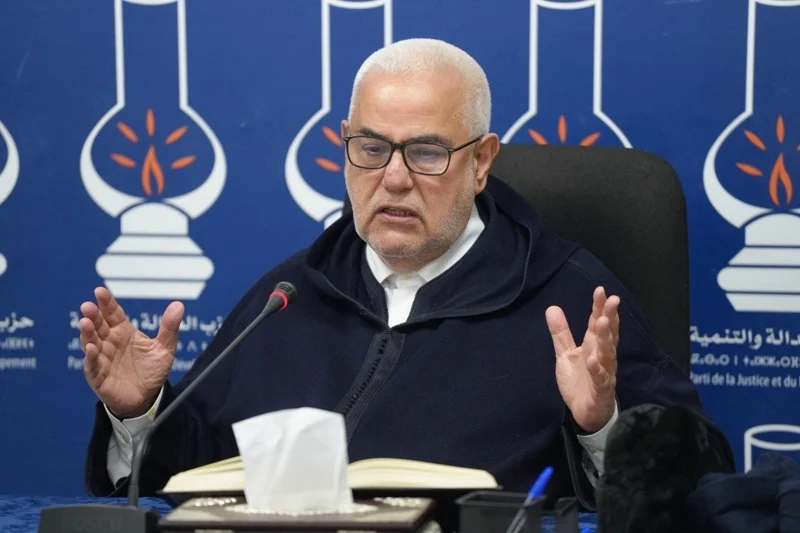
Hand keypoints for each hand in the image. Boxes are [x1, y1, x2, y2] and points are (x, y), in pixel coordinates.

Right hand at [80, 287, 183, 417]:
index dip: (106, 303)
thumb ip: (169, 327)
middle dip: (93, 315)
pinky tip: (91, 348)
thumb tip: (179, 305)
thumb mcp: (165, 348)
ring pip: (91, 342)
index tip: (100, 291)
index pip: (113, 313)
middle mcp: (110, 342)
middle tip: (88, 306)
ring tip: (85, 322)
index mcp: (123, 332)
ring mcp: (102, 358)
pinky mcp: (99, 376)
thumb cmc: (152, 370)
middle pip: (99, 325)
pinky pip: (92, 365)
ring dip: (87, 333)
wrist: (148, 397)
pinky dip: (91, 357)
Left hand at [546, 286, 619, 433]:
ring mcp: (604, 373)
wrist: (585, 412)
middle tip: (611, 300)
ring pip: (607, 353)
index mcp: (594, 346)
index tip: (600, 290)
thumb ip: (561, 333)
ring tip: (601, 321)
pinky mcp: (600, 390)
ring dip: (604, 338)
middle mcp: (602, 356)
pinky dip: (597, 369)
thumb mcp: (565, 354)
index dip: (599, 307)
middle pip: (607, 334)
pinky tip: (593, 359)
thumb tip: (552, 308)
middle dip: (609, 317)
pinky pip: (601, 378)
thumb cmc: (579, 381)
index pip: (597, 323)